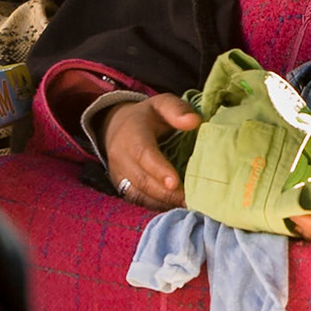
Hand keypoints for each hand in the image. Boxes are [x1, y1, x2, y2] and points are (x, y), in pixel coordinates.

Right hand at [100, 93, 199, 210]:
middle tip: (192, 200)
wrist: (116, 127)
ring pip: (140, 194)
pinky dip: (157, 205)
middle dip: (167, 193)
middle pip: (142, 180)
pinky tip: (176, 206)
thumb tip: (194, 121)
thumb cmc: (146, 116)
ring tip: (188, 205)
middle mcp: (121, 157)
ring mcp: (119, 174)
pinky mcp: (121, 187)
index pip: (143, 154)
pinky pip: (138, 200)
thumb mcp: (161, 104)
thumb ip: (176, 110)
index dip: (159, 170)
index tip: (176, 183)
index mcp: (132, 134)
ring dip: (163, 202)